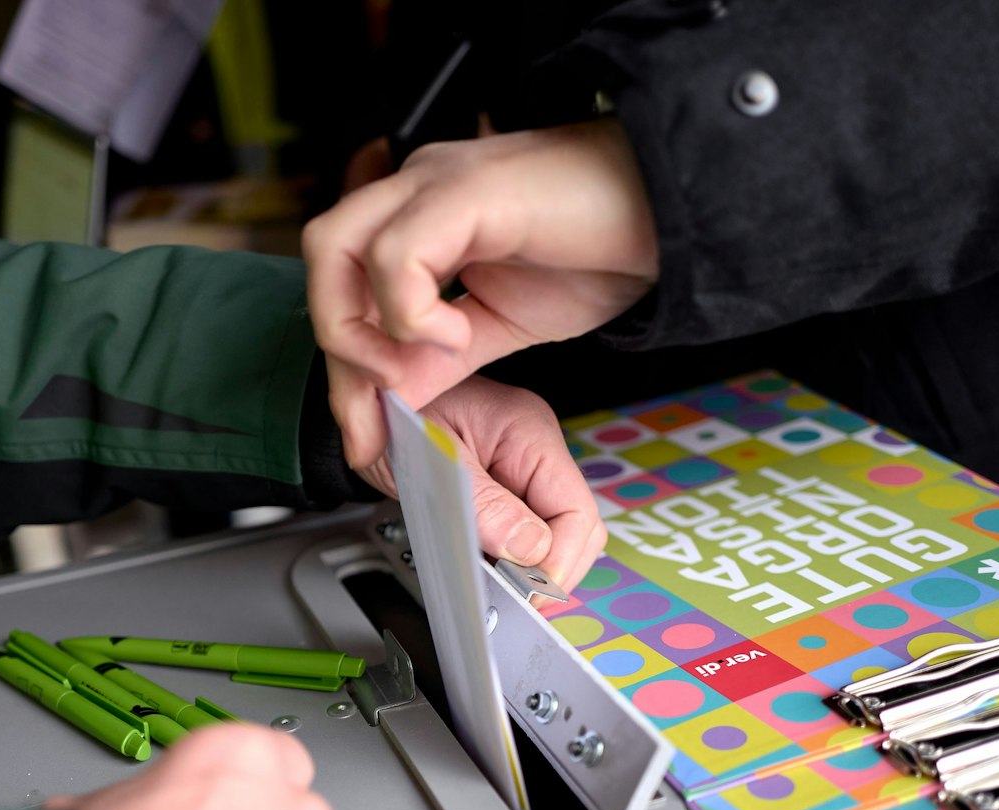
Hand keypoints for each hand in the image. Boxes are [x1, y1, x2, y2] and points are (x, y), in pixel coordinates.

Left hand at [305, 119, 658, 468]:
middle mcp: (418, 190)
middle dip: (337, 347)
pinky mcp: (467, 191)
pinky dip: (410, 310)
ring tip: (414, 365)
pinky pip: (398, 252)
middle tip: (381, 407)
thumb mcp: (503, 322)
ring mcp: (438, 183)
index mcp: (424, 218)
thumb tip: (390, 399)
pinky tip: (457, 334)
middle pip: (323, 257)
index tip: (364, 437)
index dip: (344, 368)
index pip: (345, 285)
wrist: (675, 211)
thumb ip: (441, 357)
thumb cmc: (603, 247)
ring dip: (358, 325)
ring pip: (335, 245)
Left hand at [365, 374, 606, 589]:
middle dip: (548, 569)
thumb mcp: (430, 467)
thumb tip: (529, 550)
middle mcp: (535, 447)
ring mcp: (525, 466)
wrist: (364, 411)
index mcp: (527, 430)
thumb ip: (483, 507)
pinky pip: (526, 530)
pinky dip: (509, 556)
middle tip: (509, 596)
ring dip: (528, 565)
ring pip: (555, 535)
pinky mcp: (508, 485)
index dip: (557, 562)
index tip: (525, 594)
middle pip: (576, 528)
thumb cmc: (387, 421)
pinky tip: (483, 564)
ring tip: (490, 579)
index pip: (576, 510)